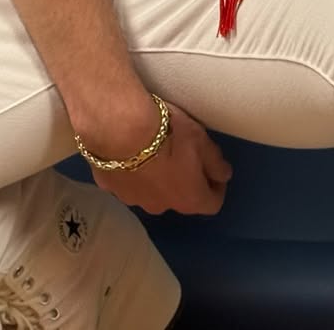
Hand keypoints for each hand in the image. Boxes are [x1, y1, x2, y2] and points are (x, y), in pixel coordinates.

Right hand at [78, 96, 232, 216]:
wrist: (119, 126)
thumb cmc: (168, 133)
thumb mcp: (201, 140)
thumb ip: (216, 162)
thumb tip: (224, 175)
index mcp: (189, 198)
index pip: (212, 202)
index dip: (216, 186)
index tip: (215, 171)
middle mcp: (163, 206)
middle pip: (179, 197)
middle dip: (183, 181)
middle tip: (182, 155)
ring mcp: (133, 199)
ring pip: (151, 191)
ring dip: (155, 178)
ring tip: (150, 152)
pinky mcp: (109, 187)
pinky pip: (125, 181)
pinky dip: (129, 171)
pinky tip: (126, 151)